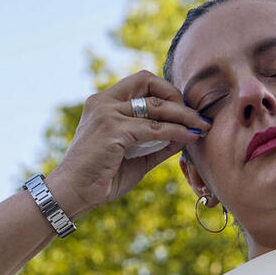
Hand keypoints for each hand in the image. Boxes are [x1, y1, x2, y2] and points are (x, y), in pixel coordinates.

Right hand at [46, 70, 211, 215]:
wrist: (73, 193)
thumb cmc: (102, 177)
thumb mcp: (136, 156)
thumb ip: (158, 143)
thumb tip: (186, 134)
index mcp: (104, 102)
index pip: (141, 81)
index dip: (166, 91)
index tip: (185, 110)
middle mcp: (103, 101)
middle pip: (148, 82)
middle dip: (177, 96)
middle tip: (196, 117)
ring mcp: (106, 113)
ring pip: (155, 105)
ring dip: (184, 115)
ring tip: (202, 127)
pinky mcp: (112, 130)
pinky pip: (154, 128)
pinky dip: (176, 132)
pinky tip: (189, 138)